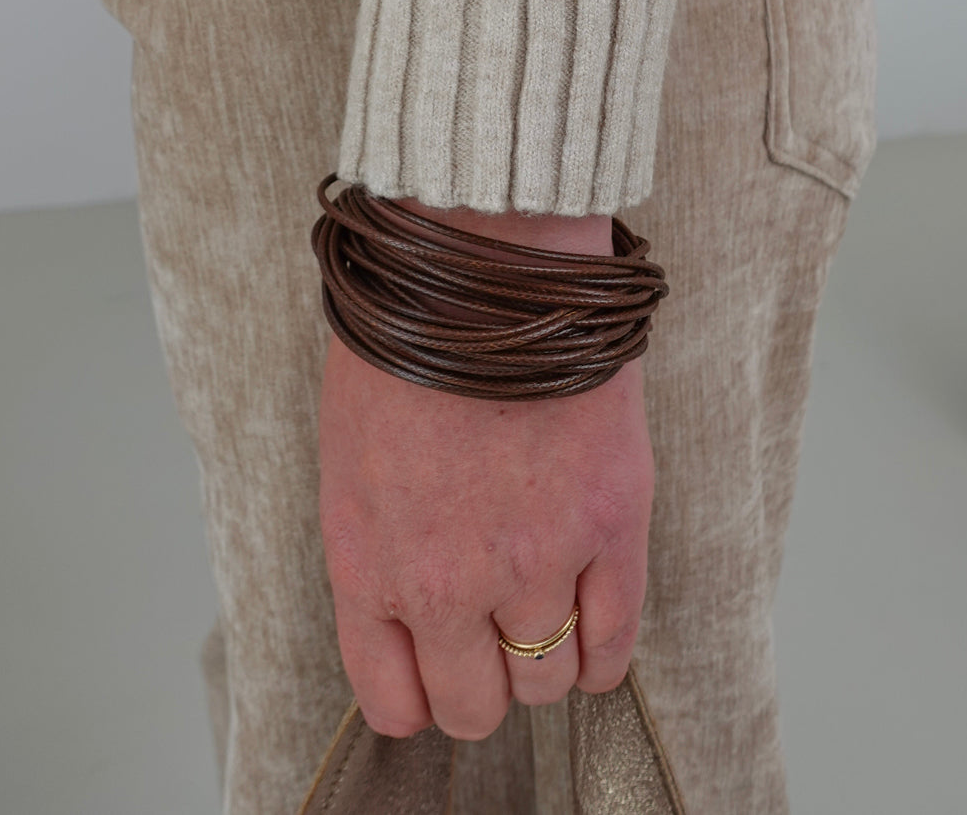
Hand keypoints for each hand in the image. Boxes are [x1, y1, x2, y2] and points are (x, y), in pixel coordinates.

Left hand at [317, 198, 654, 740]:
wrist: (480, 261)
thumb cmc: (406, 340)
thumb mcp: (350, 454)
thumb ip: (377, 548)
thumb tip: (408, 609)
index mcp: (366, 562)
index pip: (393, 698)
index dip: (420, 693)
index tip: (436, 671)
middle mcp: (446, 581)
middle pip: (476, 705)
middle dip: (483, 684)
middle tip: (493, 643)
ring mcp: (533, 558)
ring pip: (548, 682)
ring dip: (546, 662)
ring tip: (545, 617)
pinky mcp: (609, 523)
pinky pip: (616, 640)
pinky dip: (605, 653)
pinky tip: (594, 631)